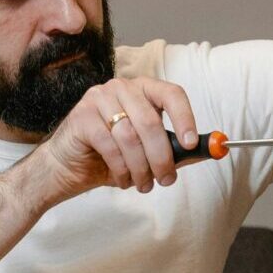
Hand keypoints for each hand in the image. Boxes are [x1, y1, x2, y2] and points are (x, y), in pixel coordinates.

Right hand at [33, 76, 201, 201]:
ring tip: (143, 184)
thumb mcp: (147, 153)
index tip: (191, 142)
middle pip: (151, 121)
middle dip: (162, 157)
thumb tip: (206, 150)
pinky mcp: (82, 117)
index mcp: (141, 90)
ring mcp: (98, 99)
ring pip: (131, 137)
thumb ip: (175, 149)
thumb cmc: (107, 158)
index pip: (171, 93)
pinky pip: (111, 146)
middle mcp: (120, 88)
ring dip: (141, 167)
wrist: (65, 168)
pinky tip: (122, 179)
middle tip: (166, 179)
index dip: (185, 118)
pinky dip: (121, 168)